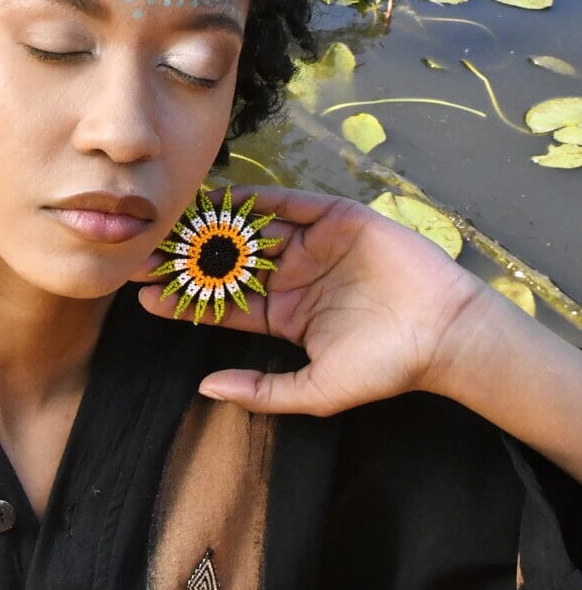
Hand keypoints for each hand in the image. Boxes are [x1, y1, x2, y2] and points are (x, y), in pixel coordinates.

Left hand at [133, 185, 482, 415]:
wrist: (446, 335)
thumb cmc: (386, 368)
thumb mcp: (315, 391)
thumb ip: (261, 391)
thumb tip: (207, 388)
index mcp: (284, 314)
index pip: (222, 302)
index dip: (184, 298)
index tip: (143, 296)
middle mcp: (292, 275)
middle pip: (228, 261)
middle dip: (187, 257)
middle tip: (142, 250)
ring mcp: (313, 245)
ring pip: (252, 229)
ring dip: (213, 224)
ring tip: (172, 220)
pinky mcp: (337, 219)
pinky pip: (291, 204)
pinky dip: (258, 199)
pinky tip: (222, 198)